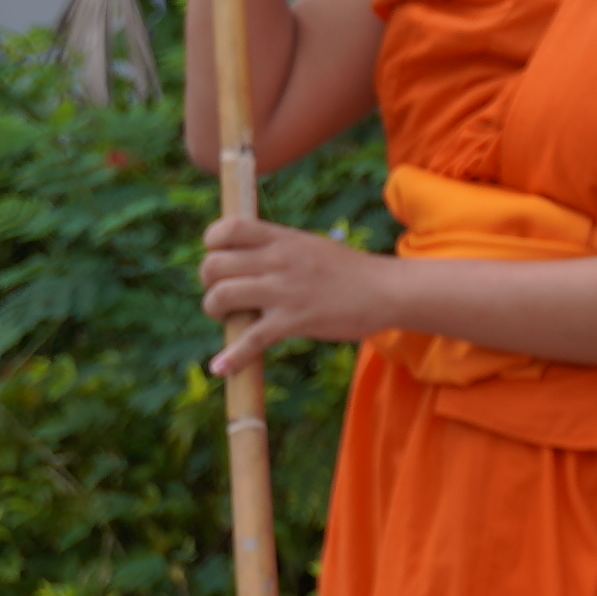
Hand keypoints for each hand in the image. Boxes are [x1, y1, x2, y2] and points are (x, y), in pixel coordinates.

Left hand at [200, 210, 393, 364]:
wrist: (387, 290)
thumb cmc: (349, 272)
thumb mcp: (309, 247)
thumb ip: (276, 250)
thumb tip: (242, 261)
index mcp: (282, 239)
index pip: (227, 228)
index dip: (212, 243)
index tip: (221, 257)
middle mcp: (277, 260)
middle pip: (213, 265)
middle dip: (209, 284)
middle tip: (225, 296)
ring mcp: (284, 290)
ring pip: (221, 297)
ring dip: (216, 312)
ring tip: (230, 319)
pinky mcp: (293, 320)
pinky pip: (250, 339)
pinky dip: (232, 356)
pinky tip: (221, 367)